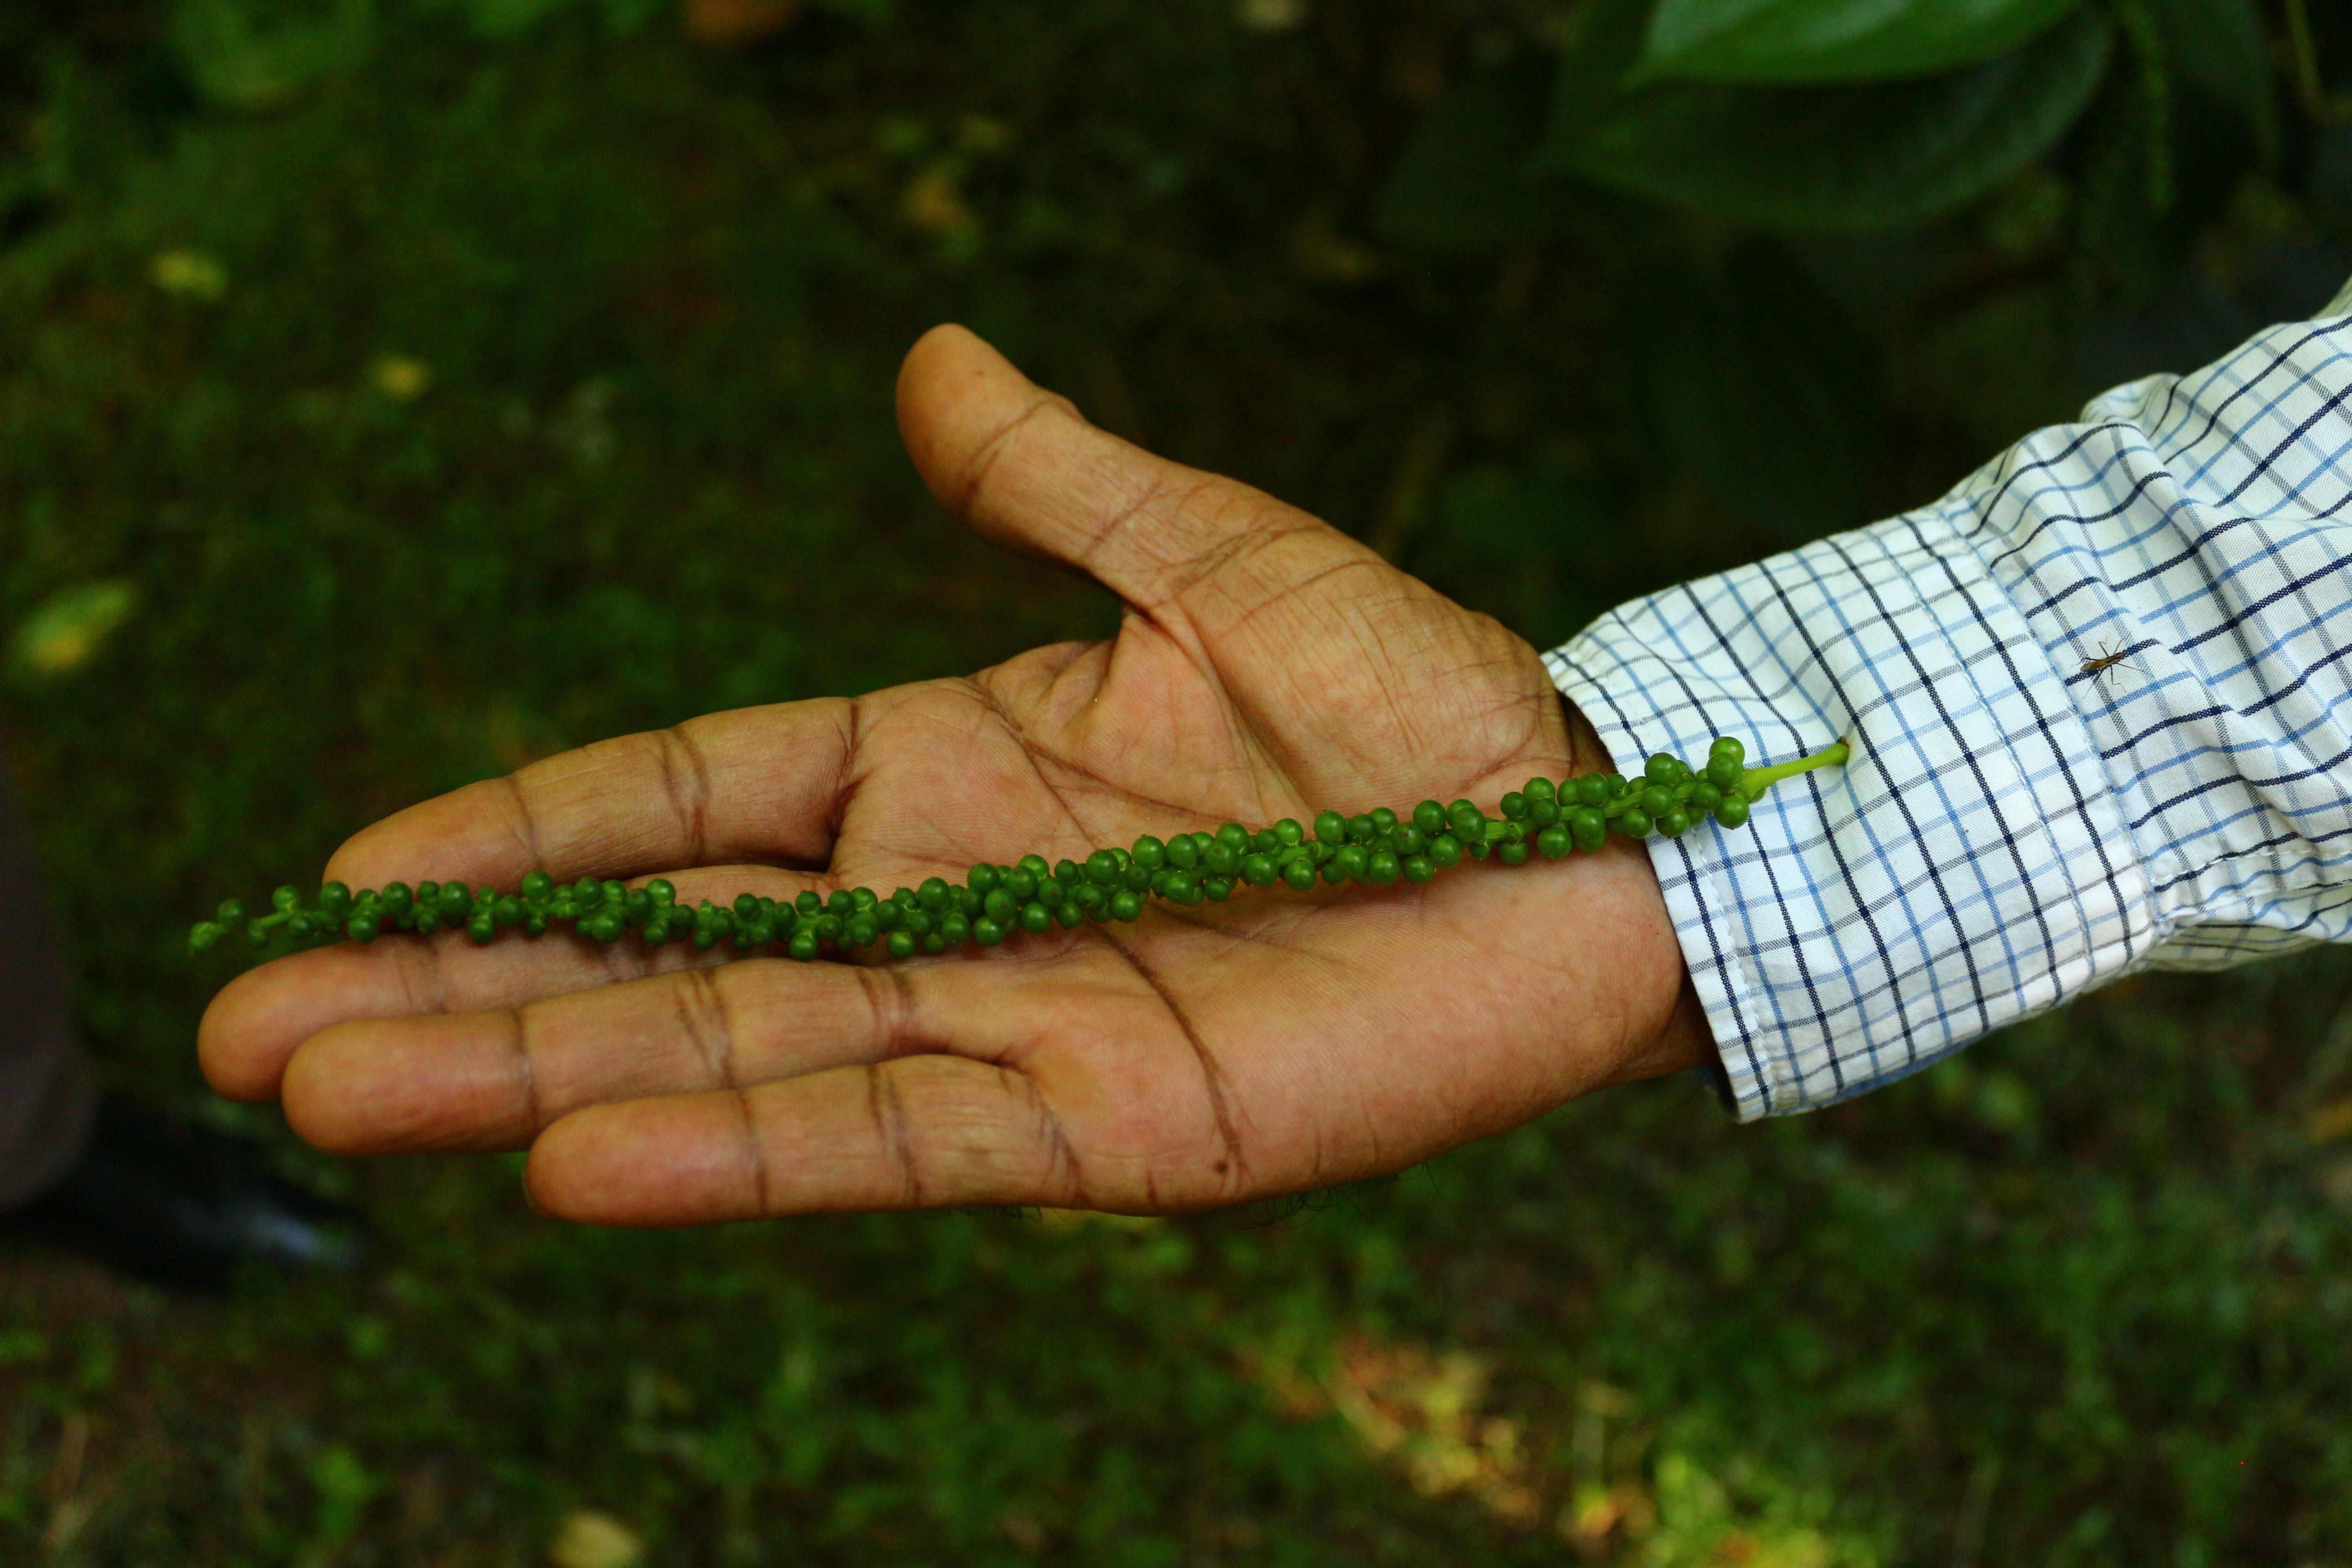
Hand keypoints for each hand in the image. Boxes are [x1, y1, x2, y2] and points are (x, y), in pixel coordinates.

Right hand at [199, 326, 1709, 1223]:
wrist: (1577, 834)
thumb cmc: (1411, 693)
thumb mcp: (1210, 554)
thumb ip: (1055, 479)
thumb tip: (927, 360)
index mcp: (946, 764)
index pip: (683, 800)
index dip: (517, 836)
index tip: (346, 865)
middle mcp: (943, 905)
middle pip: (661, 956)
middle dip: (463, 990)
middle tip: (259, 1032)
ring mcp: (1010, 1025)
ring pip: (735, 1059)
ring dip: (539, 1078)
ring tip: (347, 1095)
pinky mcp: (1100, 1129)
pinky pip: (891, 1139)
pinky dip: (741, 1156)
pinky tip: (576, 1166)